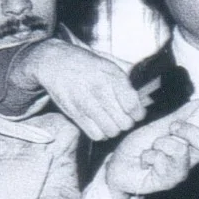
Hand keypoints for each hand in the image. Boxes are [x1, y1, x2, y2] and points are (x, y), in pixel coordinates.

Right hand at [25, 39, 148, 140]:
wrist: (56, 63)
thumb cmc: (88, 66)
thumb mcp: (110, 66)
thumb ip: (126, 85)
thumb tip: (142, 105)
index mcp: (112, 76)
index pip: (133, 106)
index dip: (138, 114)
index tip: (136, 113)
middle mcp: (99, 90)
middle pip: (124, 122)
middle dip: (126, 122)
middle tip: (123, 117)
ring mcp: (85, 103)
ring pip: (111, 131)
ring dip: (114, 129)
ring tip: (111, 121)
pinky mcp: (74, 113)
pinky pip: (96, 135)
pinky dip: (101, 134)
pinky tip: (99, 124)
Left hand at [101, 102, 198, 198]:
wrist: (117, 166)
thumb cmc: (138, 148)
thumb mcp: (158, 128)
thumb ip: (179, 117)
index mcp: (189, 144)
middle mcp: (189, 159)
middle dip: (190, 130)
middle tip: (172, 127)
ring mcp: (179, 172)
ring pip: (182, 150)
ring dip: (162, 144)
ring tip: (152, 148)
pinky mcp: (167, 182)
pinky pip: (164, 161)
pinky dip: (150, 156)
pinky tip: (145, 161)